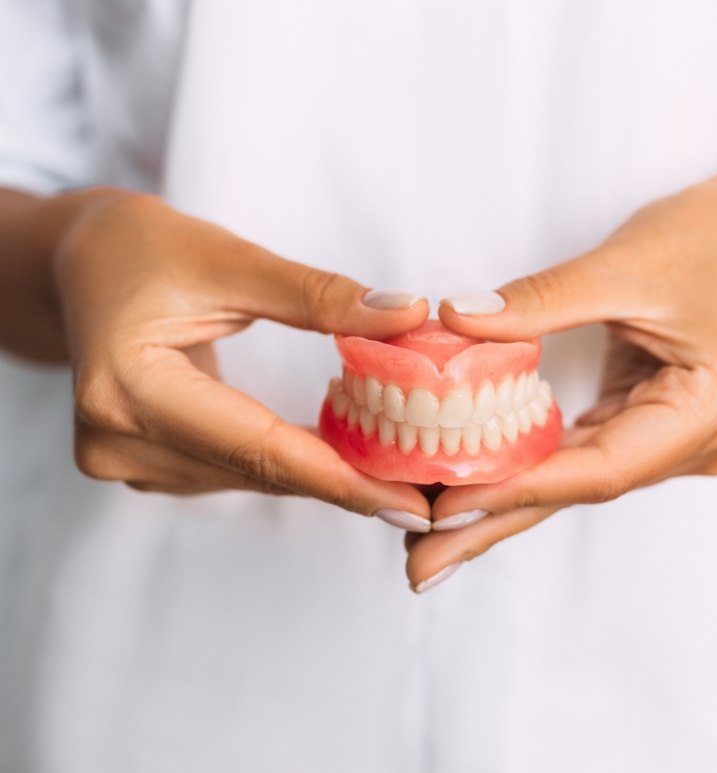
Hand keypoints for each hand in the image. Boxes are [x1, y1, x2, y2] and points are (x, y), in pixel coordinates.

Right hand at [54, 188, 430, 518]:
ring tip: (394, 472)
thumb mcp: (231, 260)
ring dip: (319, 474)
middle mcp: (117, 440)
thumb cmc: (143, 249)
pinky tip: (335, 454)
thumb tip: (408, 317)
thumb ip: (319, 295)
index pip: (258, 448)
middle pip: (257, 471)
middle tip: (425, 494)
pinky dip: (284, 462)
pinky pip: (231, 470)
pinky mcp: (138, 462)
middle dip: (346, 484)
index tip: (412, 503)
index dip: (342, 479)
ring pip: (248, 477)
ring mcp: (122, 460)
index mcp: (130, 388)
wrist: (80, 264)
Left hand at [405, 175, 716, 590]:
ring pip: (571, 481)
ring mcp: (671, 441)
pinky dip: (522, 470)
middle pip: (580, 490)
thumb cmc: (703, 242)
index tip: (446, 507)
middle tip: (421, 567)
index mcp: (709, 410)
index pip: (602, 466)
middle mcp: (695, 442)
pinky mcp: (643, 427)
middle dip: (495, 524)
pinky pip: (574, 456)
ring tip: (430, 538)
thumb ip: (540, 299)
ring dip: (500, 505)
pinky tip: (473, 488)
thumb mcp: (621, 264)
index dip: (520, 488)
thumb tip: (456, 320)